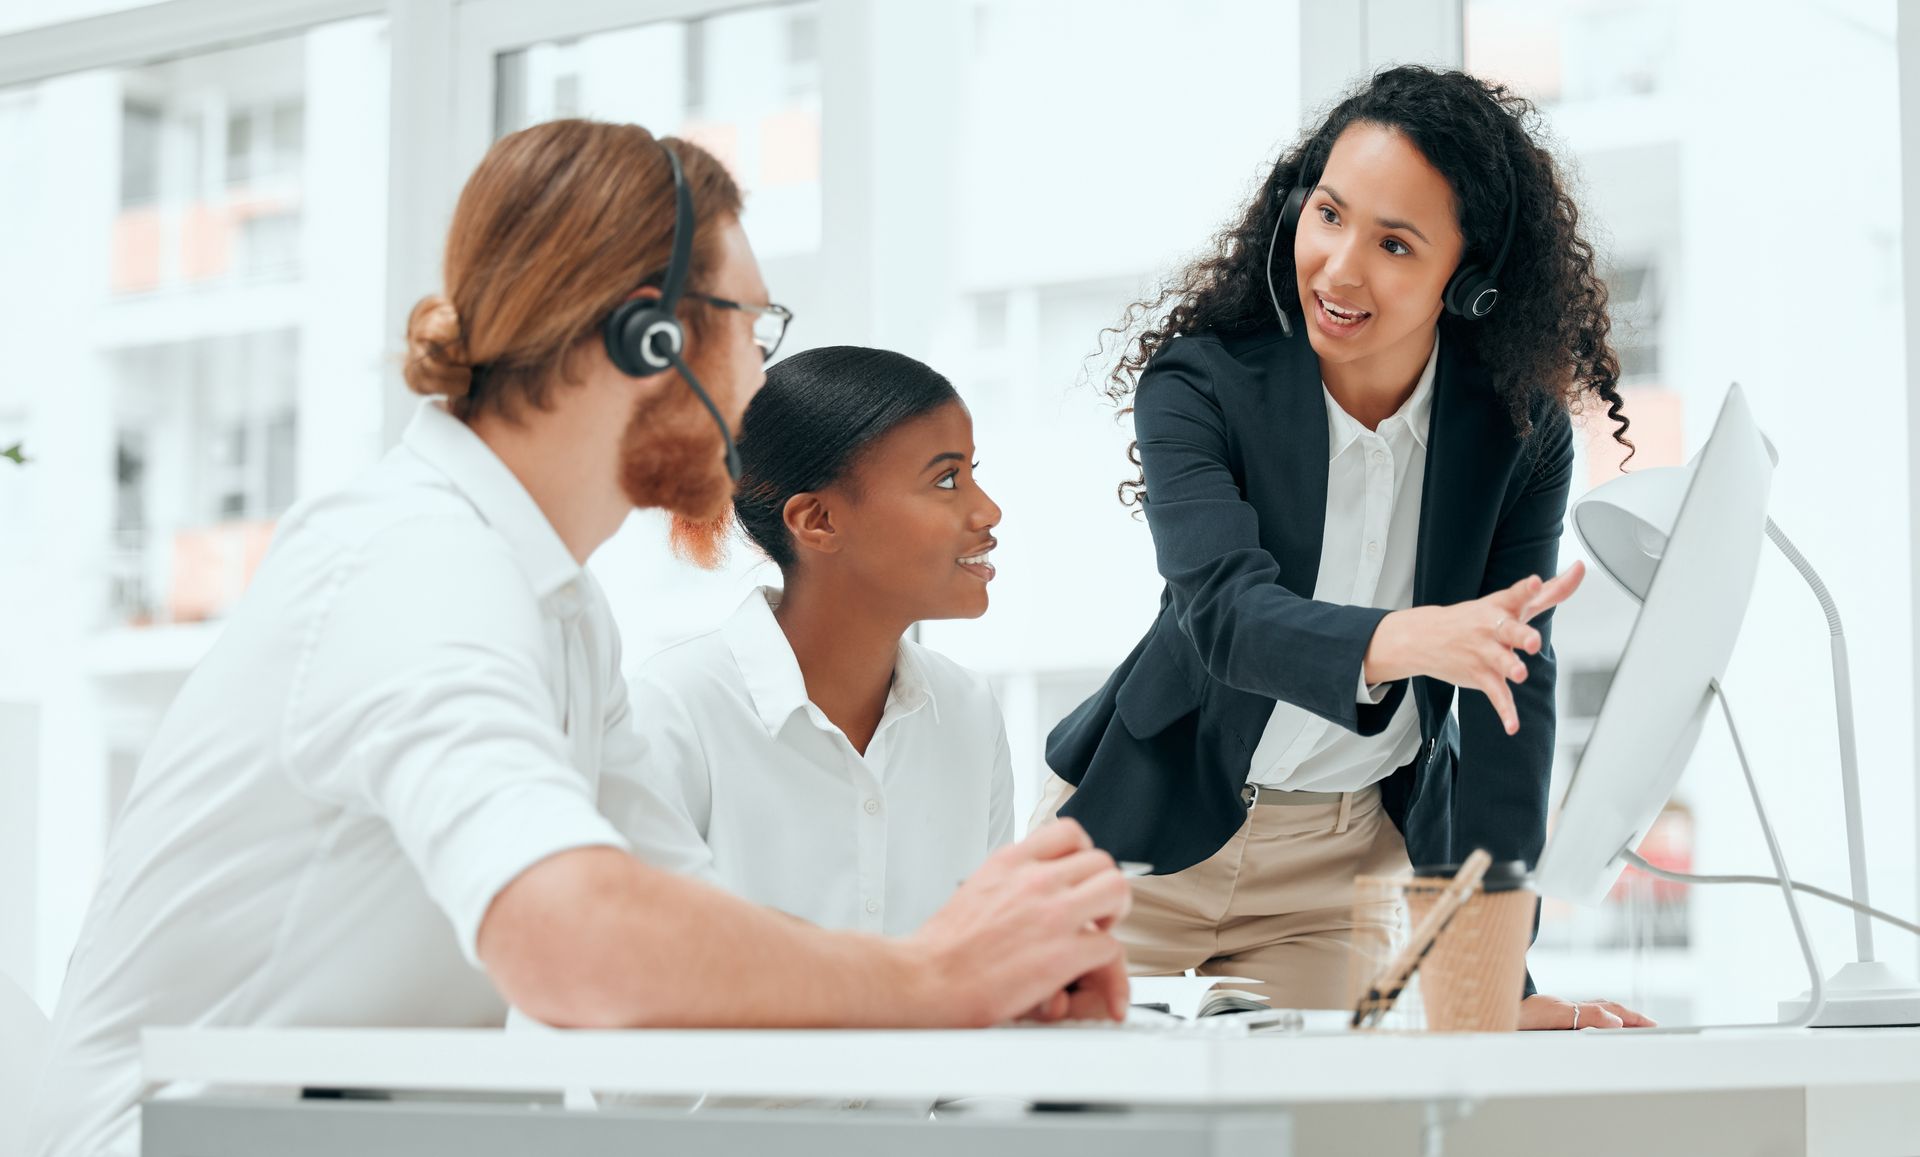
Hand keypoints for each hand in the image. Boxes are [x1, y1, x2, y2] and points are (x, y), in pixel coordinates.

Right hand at [908, 818, 1130, 1026]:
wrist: (924, 979)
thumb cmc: (941, 948)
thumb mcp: (973, 889)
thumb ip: (1008, 882)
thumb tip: (1026, 891)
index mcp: (1010, 862)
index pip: (1069, 832)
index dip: (1084, 855)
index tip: (1079, 877)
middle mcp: (1034, 880)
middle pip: (1102, 861)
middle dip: (1104, 888)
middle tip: (1094, 912)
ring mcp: (1052, 914)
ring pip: (1116, 891)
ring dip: (1114, 915)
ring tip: (1097, 935)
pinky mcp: (1063, 953)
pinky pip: (1110, 947)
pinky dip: (1104, 964)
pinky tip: (1086, 974)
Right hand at [1362, 562, 1585, 734]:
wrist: (1425, 637)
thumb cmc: (1478, 618)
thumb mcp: (1510, 603)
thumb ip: (1551, 591)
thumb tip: (1580, 570)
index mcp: (1502, 607)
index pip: (1516, 595)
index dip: (1526, 589)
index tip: (1535, 582)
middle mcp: (1493, 628)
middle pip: (1510, 631)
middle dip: (1522, 635)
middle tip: (1532, 641)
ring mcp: (1485, 653)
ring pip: (1501, 662)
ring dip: (1510, 668)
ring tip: (1520, 674)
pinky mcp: (1480, 676)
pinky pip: (1495, 695)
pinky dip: (1505, 711)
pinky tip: (1513, 726)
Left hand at [1518, 993, 1656, 1029]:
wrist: (1494, 1006)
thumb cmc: (1520, 1012)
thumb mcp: (1554, 1013)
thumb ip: (1585, 1016)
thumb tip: (1615, 1021)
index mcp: (1575, 1008)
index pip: (1612, 1011)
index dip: (1633, 1019)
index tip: (1653, 1026)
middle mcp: (1570, 1008)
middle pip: (1608, 1010)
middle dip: (1632, 1018)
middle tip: (1653, 1028)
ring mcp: (1563, 1012)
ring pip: (1597, 1012)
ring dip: (1618, 1019)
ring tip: (1636, 1028)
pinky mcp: (1554, 1018)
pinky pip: (1585, 1019)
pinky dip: (1600, 1022)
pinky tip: (1602, 1029)